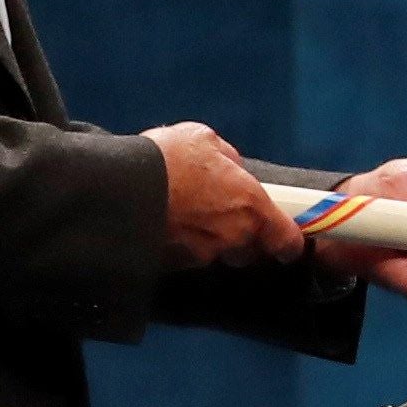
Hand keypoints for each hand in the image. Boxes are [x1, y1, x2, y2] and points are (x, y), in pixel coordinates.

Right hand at [148, 123, 299, 268]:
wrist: (120, 189)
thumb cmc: (168, 159)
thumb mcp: (204, 139)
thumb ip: (228, 158)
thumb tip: (232, 168)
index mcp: (250, 204)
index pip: (285, 239)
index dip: (287, 242)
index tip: (286, 242)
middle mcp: (233, 236)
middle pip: (250, 250)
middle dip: (242, 239)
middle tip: (222, 216)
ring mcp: (203, 255)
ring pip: (217, 255)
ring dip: (210, 241)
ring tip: (188, 217)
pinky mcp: (175, 266)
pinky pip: (188, 259)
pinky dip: (182, 246)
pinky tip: (167, 225)